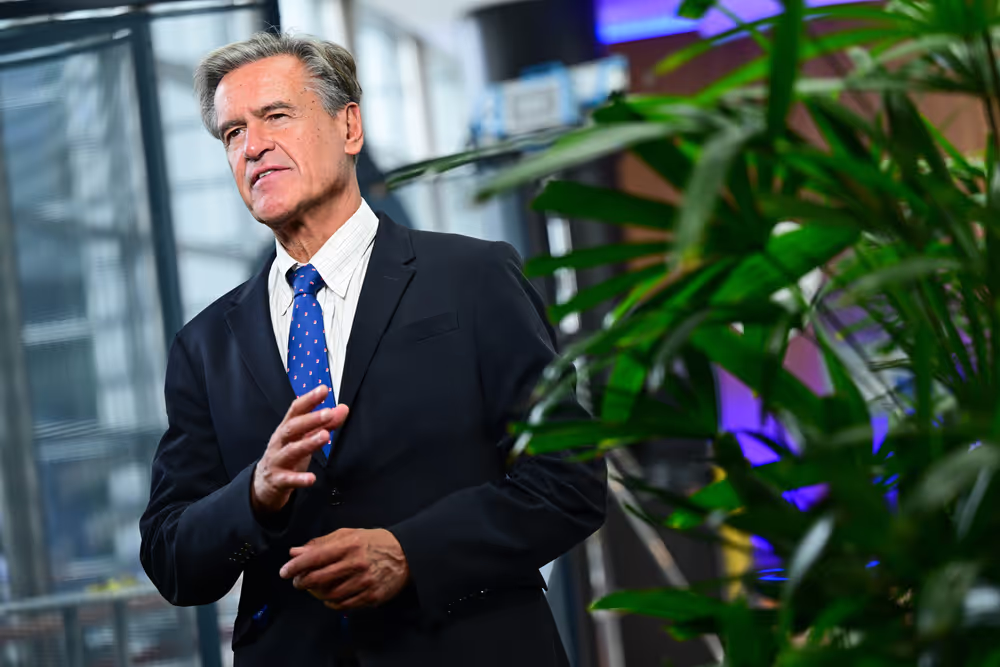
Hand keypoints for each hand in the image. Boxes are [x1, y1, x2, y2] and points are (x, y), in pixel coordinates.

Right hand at [251, 386, 347, 515]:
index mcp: (287, 429)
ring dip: (308, 443)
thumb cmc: (287, 455)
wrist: (263, 483)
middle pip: (292, 427)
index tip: (323, 389)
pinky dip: (299, 479)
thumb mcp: (305, 437)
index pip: (296, 410)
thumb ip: (324, 424)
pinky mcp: (278, 480)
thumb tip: (343, 408)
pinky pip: (289, 479)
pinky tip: (311, 478)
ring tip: (325, 436)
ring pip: (291, 450)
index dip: (309, 399)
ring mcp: (277, 460)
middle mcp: (280, 442)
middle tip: (327, 413)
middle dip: (310, 419)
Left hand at [279, 528, 409, 609]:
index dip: (296, 565)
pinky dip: (332, 603)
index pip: (315, 557)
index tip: (284, 571)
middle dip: (302, 582)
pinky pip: (344, 604)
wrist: (406, 555)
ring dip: (316, 593)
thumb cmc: (374, 542)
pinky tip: (330, 597)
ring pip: (330, 594)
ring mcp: (365, 581)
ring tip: (314, 588)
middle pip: (319, 578)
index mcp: (350, 545)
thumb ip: (321, 543)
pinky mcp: (371, 596)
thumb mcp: (349, 535)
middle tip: (297, 582)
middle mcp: (356, 563)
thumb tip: (295, 552)